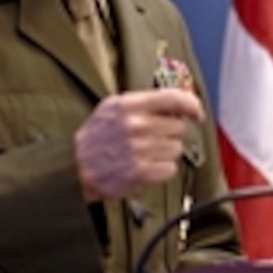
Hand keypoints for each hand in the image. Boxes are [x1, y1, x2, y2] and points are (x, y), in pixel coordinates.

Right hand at [75, 88, 203, 201]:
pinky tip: (146, 166)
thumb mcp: (113, 107)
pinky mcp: (142, 173)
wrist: (76, 167)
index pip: (173, 99)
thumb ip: (144, 102)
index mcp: (130, 105)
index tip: (196, 113)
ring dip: (165, 152)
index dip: (192, 105)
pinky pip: (170, 169)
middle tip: (152, 138)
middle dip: (169, 133)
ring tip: (145, 153)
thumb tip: (177, 102)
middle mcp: (136, 125)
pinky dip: (162, 169)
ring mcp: (140, 150)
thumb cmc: (97, 137)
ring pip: (176, 149)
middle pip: (178, 127)